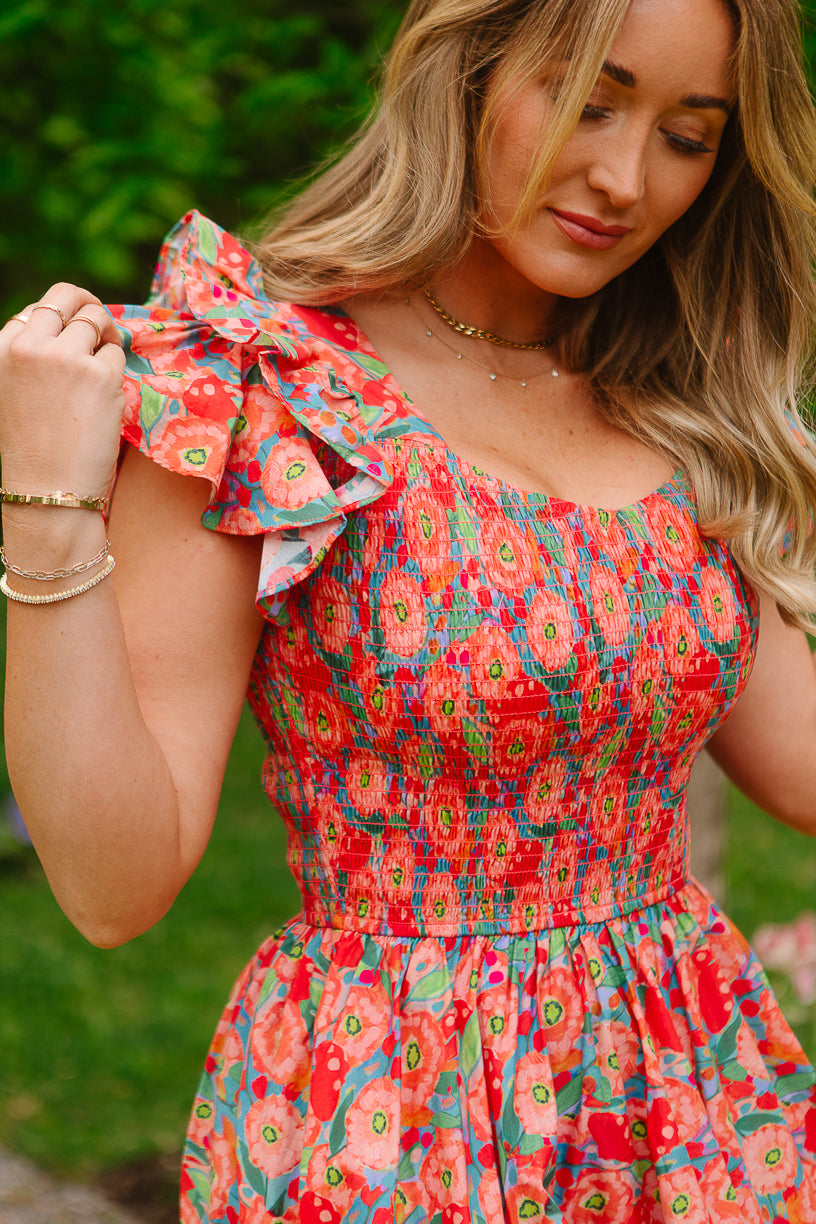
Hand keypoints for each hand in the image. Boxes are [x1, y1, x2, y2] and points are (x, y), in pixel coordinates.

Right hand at [0, 285, 125, 497]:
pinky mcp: (100, 374)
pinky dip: (118, 369)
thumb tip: (68, 334)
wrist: (45, 492)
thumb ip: (31, 360)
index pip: (36, 310)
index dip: (60, 320)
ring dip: (107, 339)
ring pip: (97, 321)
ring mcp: (66, 357)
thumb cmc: (31, 453)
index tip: (72, 338)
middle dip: (88, 304)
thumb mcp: (12, 393)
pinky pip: (118, 352)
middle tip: (101, 327)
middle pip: (67, 295)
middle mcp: (30, 345)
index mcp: (2, 349)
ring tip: (102, 374)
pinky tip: (107, 396)